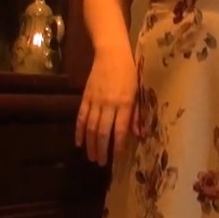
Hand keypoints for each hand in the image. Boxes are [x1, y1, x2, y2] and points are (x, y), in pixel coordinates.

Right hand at [75, 44, 138, 165]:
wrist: (111, 54)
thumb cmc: (129, 72)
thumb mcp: (138, 92)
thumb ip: (136, 114)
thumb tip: (139, 134)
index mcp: (125, 103)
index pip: (120, 129)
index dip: (118, 145)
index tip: (117, 158)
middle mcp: (109, 104)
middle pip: (103, 131)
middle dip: (102, 149)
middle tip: (101, 163)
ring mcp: (95, 101)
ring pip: (91, 127)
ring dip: (90, 144)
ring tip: (91, 157)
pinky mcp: (86, 97)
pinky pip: (81, 117)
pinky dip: (79, 131)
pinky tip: (79, 142)